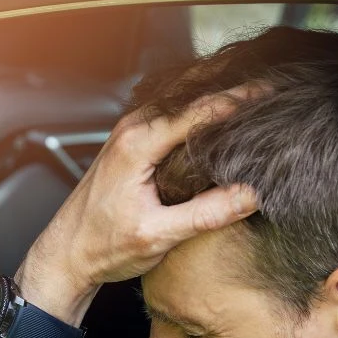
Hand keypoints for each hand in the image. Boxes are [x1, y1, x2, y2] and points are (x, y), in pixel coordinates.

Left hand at [20, 96, 258, 309]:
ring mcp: (129, 132)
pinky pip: (171, 112)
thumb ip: (205, 214)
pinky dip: (198, 106)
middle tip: (272, 81)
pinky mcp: (131, 143)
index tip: (272, 93)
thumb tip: (251, 195)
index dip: (239, 99)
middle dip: (231, 82)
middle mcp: (131, 129)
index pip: (198, 110)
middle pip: (190, 91)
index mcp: (137, 145)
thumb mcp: (157, 236)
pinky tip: (220, 112)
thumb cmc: (100, 247)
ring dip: (215, 89)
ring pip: (180, 98)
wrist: (65, 255)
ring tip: (256, 89)